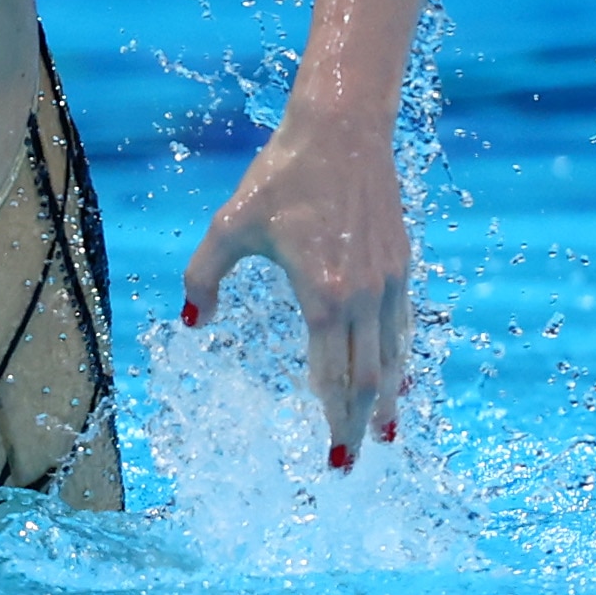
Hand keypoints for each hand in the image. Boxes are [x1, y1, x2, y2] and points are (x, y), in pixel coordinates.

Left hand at [182, 114, 410, 467]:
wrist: (343, 132)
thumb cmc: (281, 176)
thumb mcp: (230, 225)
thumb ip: (204, 276)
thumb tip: (191, 321)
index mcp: (324, 294)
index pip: (333, 375)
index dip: (332, 418)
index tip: (331, 455)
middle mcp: (365, 296)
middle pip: (369, 379)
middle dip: (358, 424)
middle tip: (349, 462)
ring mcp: (389, 281)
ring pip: (394, 356)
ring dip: (387, 400)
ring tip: (380, 434)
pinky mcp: (401, 265)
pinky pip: (403, 326)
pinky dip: (400, 359)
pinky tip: (396, 377)